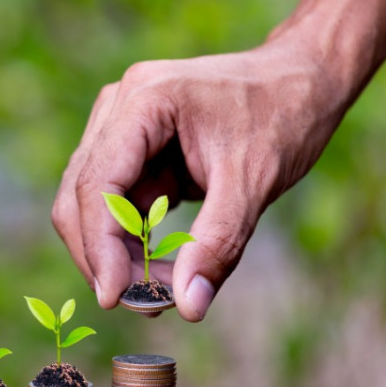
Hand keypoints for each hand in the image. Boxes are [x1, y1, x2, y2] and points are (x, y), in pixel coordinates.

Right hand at [51, 35, 350, 320]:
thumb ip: (218, 244)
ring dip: (118, 253)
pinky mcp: (131, 150)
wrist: (303, 80)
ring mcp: (120, 127)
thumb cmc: (284, 116)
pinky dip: (133, 242)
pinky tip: (164, 269)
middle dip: (104, 256)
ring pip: (91, 206)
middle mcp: (119, 108)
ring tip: (165, 290)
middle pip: (81, 197)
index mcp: (144, 100)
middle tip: (146, 303)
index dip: (99, 245)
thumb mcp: (255, 182)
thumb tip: (188, 306)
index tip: (115, 298)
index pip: (97, 183)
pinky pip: (116, 205)